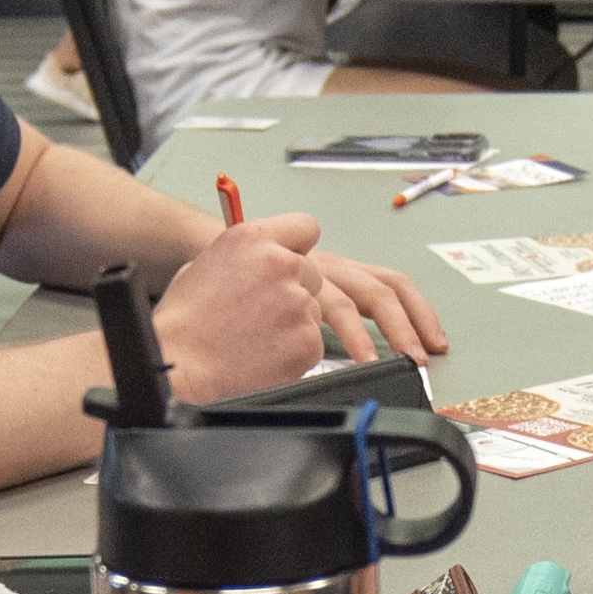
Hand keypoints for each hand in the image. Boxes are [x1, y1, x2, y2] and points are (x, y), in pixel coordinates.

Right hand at [155, 211, 435, 392]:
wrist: (176, 364)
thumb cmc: (183, 322)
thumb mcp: (210, 266)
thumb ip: (249, 259)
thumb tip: (268, 269)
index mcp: (254, 237)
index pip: (307, 229)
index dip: (314, 249)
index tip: (327, 267)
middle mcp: (283, 264)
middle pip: (340, 275)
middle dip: (385, 308)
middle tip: (416, 332)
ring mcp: (298, 302)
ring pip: (331, 311)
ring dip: (354, 335)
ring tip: (403, 357)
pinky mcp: (306, 341)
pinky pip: (319, 347)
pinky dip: (305, 357)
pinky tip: (281, 364)